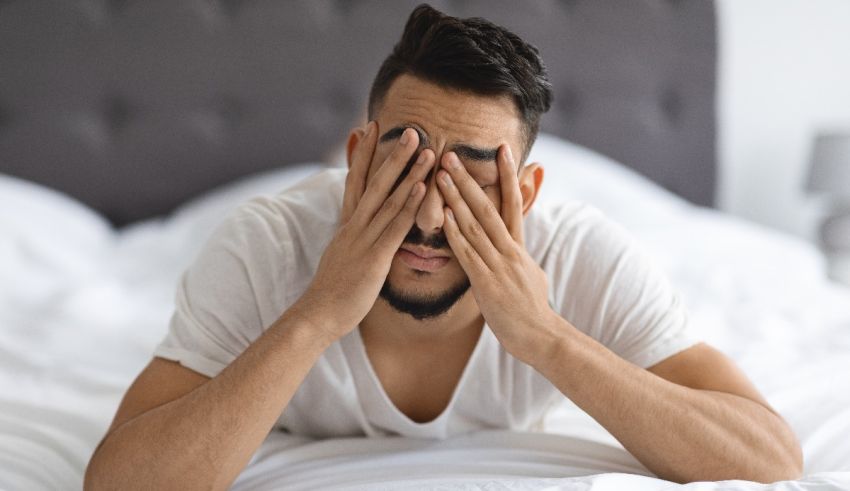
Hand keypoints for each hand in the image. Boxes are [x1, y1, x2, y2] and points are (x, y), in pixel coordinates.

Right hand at [289, 122, 434, 343]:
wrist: (318, 314)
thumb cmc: (333, 291)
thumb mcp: (343, 256)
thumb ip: (353, 238)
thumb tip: (357, 228)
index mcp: (347, 225)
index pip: (355, 181)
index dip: (363, 154)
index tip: (370, 128)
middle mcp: (355, 226)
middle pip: (375, 182)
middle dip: (393, 153)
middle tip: (412, 129)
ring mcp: (364, 239)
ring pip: (389, 199)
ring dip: (409, 173)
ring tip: (426, 150)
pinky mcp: (375, 257)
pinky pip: (394, 227)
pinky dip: (408, 206)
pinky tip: (421, 189)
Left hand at [436, 145, 557, 362]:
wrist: (541, 337)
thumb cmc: (534, 311)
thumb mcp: (532, 275)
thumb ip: (519, 257)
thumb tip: (517, 246)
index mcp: (519, 247)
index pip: (514, 202)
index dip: (507, 174)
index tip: (499, 149)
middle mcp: (510, 250)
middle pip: (488, 206)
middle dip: (468, 179)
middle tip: (451, 154)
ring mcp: (499, 266)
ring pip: (475, 225)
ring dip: (456, 198)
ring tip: (441, 175)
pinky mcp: (487, 283)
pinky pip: (468, 254)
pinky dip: (456, 234)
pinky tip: (444, 217)